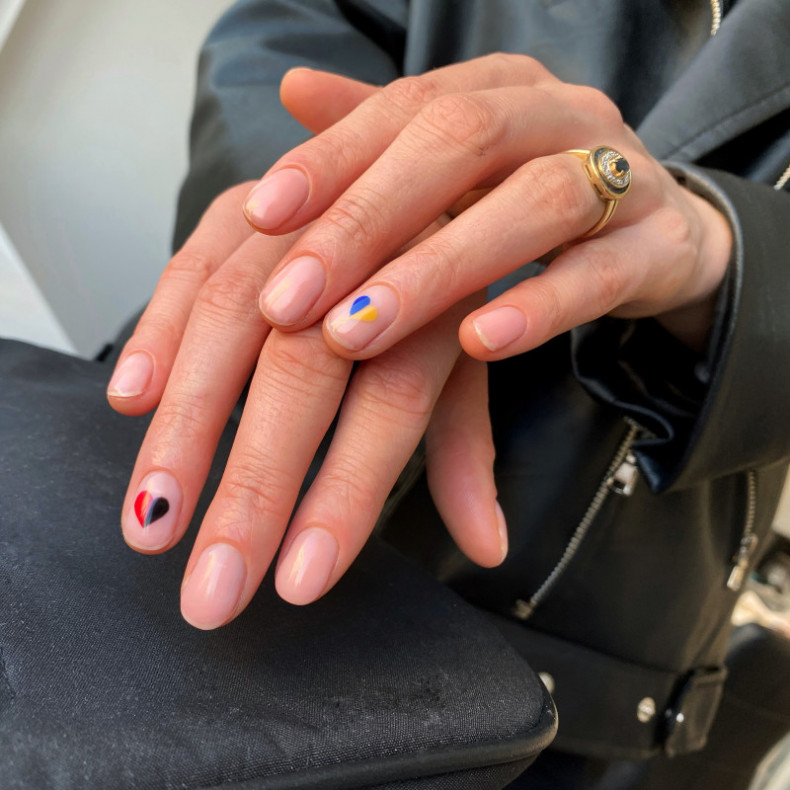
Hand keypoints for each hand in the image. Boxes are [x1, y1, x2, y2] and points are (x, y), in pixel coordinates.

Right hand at [106, 77, 504, 628]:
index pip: (390, 408)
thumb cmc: (436, 288)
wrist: (416, 166)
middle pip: (300, 376)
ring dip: (185, 427)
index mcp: (435, 303)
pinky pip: (189, 268)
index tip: (300, 583)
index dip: (344, 496)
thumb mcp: (463, 367)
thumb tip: (492, 549)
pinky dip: (155, 333)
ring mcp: (296, 228)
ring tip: (150, 521)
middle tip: (211, 590)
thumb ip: (464, 453)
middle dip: (252, 487)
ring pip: (229, 324)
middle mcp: (365, 259)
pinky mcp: (241, 209)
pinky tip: (127, 398)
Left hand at [245, 56, 731, 354]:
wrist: (661, 234)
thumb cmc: (536, 201)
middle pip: (460, 142)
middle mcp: (560, 115)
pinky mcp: (659, 247)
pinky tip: (480, 341)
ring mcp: (622, 176)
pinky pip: (602, 272)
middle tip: (290, 301)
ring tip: (357, 333)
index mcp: (501, 89)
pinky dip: (539, 304)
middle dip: (366, 221)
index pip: (406, 105)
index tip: (259, 216)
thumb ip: (382, 141)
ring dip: (438, 269)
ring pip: (535, 202)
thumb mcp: (458, 172)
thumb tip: (292, 90)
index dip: (330, 158)